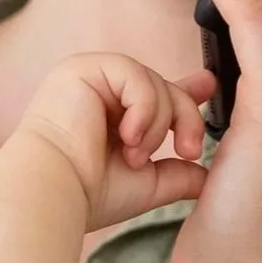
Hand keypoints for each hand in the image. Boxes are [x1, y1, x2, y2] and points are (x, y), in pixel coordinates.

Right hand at [20, 53, 215, 232]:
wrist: (54, 193)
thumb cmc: (89, 194)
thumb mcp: (146, 183)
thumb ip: (176, 173)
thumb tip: (206, 177)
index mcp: (107, 114)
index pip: (153, 92)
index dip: (184, 90)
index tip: (207, 85)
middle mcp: (96, 90)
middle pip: (163, 86)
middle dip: (185, 119)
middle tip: (189, 151)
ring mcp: (88, 75)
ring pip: (154, 81)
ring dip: (158, 124)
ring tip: (136, 156)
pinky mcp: (82, 68)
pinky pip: (135, 75)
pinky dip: (144, 109)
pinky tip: (128, 137)